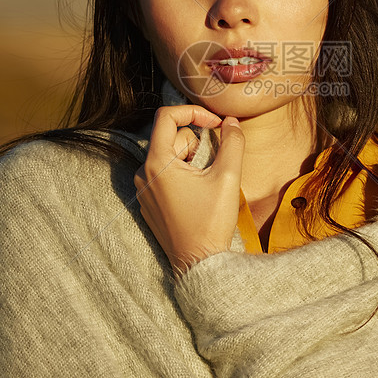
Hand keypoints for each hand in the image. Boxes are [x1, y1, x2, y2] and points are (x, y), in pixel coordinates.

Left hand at [134, 105, 244, 273]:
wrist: (199, 265)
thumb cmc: (211, 221)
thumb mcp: (228, 176)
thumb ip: (233, 142)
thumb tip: (231, 122)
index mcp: (157, 163)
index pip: (167, 116)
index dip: (194, 112)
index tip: (215, 124)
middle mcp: (144, 173)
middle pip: (171, 137)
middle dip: (197, 143)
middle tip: (213, 166)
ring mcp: (144, 189)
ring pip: (169, 156)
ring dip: (191, 160)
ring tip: (206, 184)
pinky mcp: (149, 202)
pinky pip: (165, 174)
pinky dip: (183, 174)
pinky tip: (197, 196)